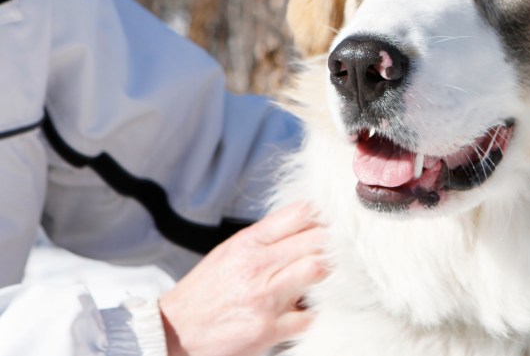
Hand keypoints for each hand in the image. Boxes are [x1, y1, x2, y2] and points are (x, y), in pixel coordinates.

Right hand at [158, 203, 325, 355]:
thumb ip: (267, 237)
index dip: (324, 216)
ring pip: (318, 270)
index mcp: (249, 242)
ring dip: (329, 275)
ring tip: (325, 280)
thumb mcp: (231, 251)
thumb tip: (306, 223)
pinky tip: (310, 309)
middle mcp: (258, 266)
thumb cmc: (206, 290)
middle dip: (334, 244)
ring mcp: (265, 298)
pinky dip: (316, 313)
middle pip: (317, 240)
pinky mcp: (269, 329)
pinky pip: (310, 316)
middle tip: (339, 252)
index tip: (334, 223)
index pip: (299, 214)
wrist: (175, 330)